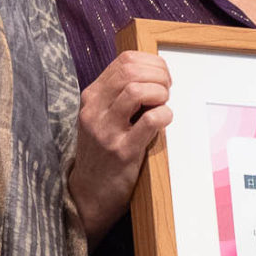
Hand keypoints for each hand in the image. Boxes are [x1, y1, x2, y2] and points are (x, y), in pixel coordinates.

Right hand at [67, 50, 170, 241]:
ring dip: (160, 93)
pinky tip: (164, 121)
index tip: (162, 77)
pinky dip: (164, 115)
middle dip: (159, 75)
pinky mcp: (122, 151)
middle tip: (167, 91)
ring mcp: (106, 131)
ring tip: (163, 105)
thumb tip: (154, 74)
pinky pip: (149, 120)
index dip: (152, 63)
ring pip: (137, 90)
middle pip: (131, 71)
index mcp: (92, 97)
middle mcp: (95, 110)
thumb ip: (120, 95)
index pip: (124, 61)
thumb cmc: (102, 152)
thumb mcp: (102, 117)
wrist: (88, 194)